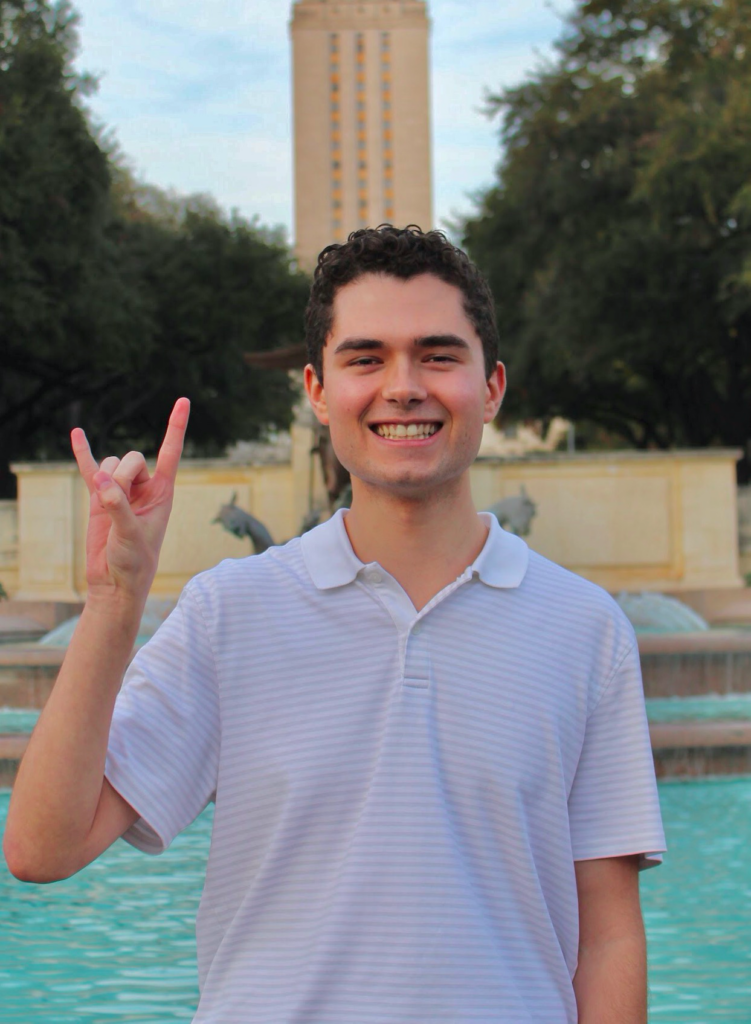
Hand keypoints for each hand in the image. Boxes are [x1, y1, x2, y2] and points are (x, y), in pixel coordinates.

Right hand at [71, 398, 189, 602]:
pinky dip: (83, 452)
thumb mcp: (131, 535)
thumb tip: (100, 482)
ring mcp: (120, 490)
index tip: (183, 400)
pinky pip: (90, 469)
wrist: (115, 581)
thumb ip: (118, 507)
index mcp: (163, 493)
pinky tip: (77, 433)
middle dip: (122, 473)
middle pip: (133, 457)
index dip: (176, 427)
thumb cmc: (134, 562)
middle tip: (116, 499)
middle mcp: (144, 487)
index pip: (171, 453)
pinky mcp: (99, 497)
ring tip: (106, 505)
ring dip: (105, 478)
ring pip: (111, 464)